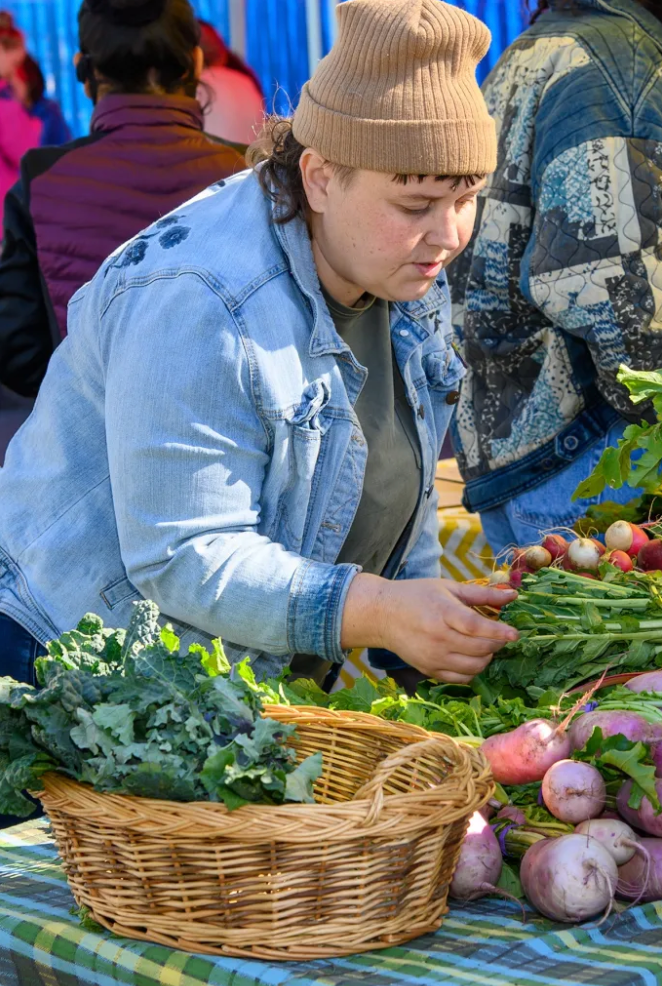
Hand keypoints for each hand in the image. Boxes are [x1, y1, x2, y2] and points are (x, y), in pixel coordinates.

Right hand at [341, 575, 518, 683]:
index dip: (498, 632)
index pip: (476, 627)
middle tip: (500, 635)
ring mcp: (433, 657)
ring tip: (485, 645)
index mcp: (442, 613)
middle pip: (479, 649)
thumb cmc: (416, 596)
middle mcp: (438, 638)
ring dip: (487, 658)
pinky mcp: (429, 670)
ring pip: (473, 667)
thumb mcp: (448, 588)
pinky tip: (472, 657)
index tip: (515, 634)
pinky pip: (461, 679)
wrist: (382, 615)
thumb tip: (513, 595)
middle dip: (496, 644)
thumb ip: (482, 593)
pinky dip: (473, 671)